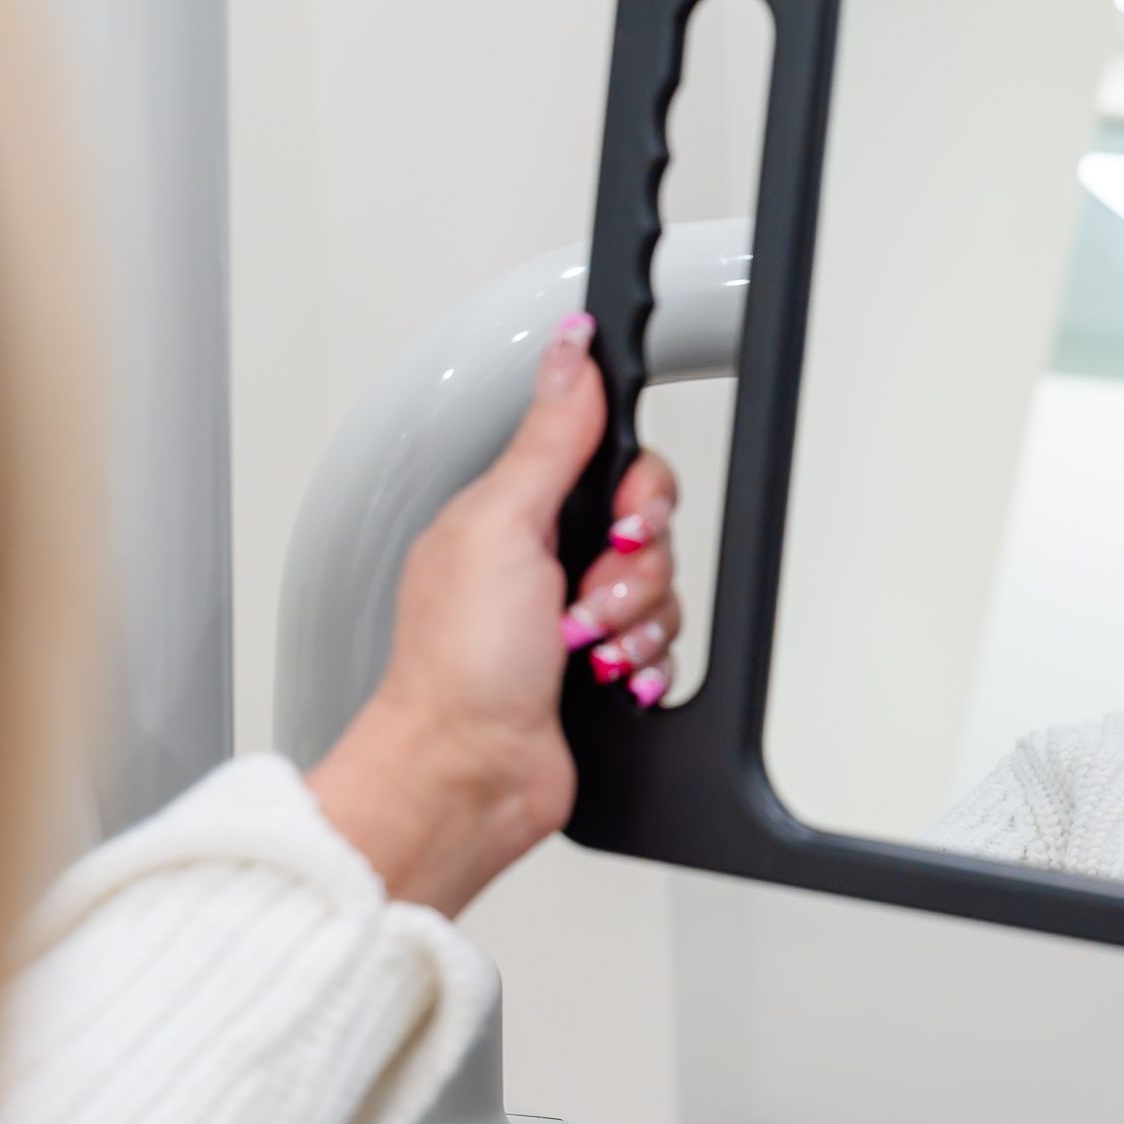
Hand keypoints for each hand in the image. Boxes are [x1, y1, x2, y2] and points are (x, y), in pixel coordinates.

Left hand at [309, 312, 681, 915]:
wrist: (465, 774)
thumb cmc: (456, 665)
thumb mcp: (501, 525)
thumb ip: (549, 435)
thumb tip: (570, 348)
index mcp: (514, 510)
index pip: (616, 463)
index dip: (634, 495)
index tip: (615, 527)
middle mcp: (545, 558)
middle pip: (648, 528)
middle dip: (633, 570)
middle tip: (586, 598)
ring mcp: (574, 616)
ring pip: (662, 588)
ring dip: (636, 622)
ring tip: (584, 649)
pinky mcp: (603, 666)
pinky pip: (666, 642)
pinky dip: (646, 662)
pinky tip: (608, 677)